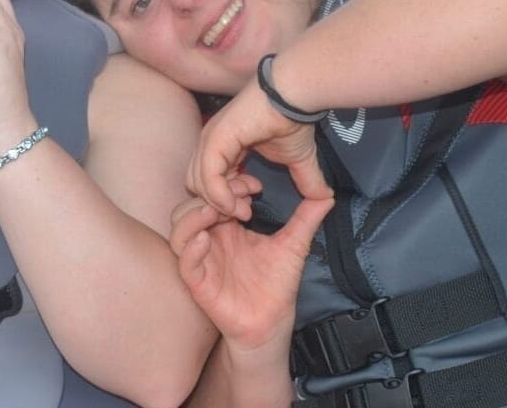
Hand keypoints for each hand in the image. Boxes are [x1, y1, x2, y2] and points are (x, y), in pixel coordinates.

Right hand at [170, 176, 333, 353]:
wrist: (272, 322)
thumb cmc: (276, 285)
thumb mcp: (293, 245)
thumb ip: (306, 219)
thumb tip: (327, 194)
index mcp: (227, 227)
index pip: (215, 194)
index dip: (229, 183)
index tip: (254, 185)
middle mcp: (210, 239)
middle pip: (190, 205)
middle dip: (210, 195)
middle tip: (238, 199)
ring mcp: (202, 260)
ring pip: (179, 229)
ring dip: (193, 216)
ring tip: (214, 212)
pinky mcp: (199, 283)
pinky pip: (184, 262)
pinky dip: (190, 247)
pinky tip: (205, 239)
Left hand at [188, 83, 332, 217]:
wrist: (293, 96)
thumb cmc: (292, 120)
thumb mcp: (298, 159)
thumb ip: (306, 180)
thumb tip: (326, 197)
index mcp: (222, 145)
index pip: (208, 180)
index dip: (225, 199)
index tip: (250, 207)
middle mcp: (209, 143)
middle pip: (198, 185)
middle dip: (221, 205)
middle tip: (246, 210)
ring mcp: (209, 140)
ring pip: (199, 184)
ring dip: (222, 205)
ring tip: (246, 208)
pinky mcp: (214, 140)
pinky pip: (208, 178)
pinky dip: (220, 198)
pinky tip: (237, 206)